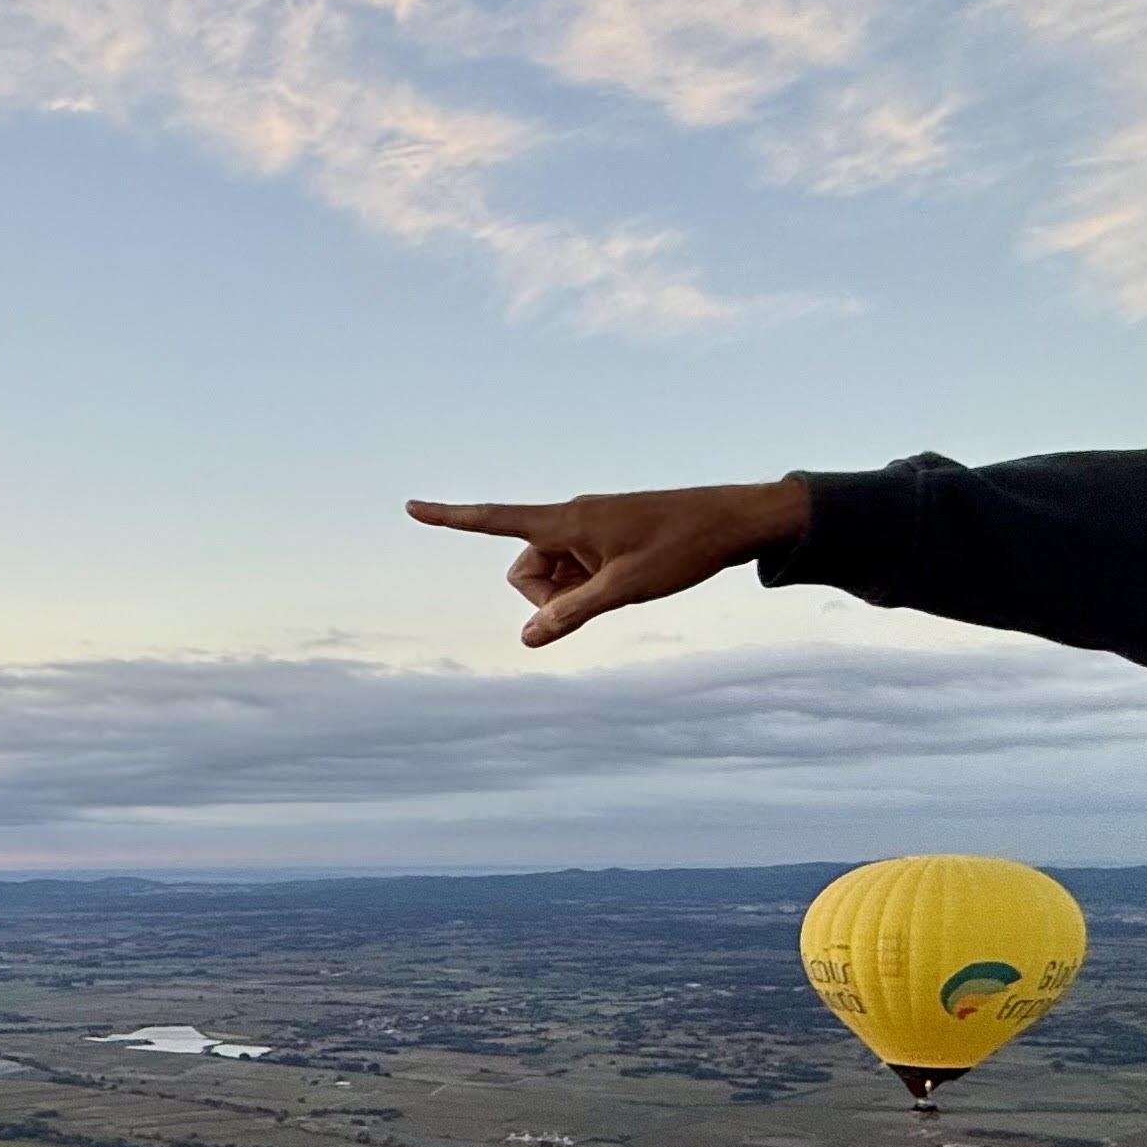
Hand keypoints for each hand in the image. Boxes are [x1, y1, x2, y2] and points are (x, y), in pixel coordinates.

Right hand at [406, 479, 810, 646]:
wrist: (735, 521)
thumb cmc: (682, 548)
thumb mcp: (624, 591)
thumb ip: (570, 615)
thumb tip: (525, 639)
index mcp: (566, 521)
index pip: (494, 519)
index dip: (450, 518)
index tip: (411, 506)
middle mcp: (571, 519)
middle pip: (523, 568)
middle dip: (543, 595)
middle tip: (594, 600)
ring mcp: (589, 527)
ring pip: (550, 572)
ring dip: (569, 592)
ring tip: (619, 589)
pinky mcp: (606, 535)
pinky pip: (575, 567)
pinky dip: (587, 584)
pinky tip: (628, 583)